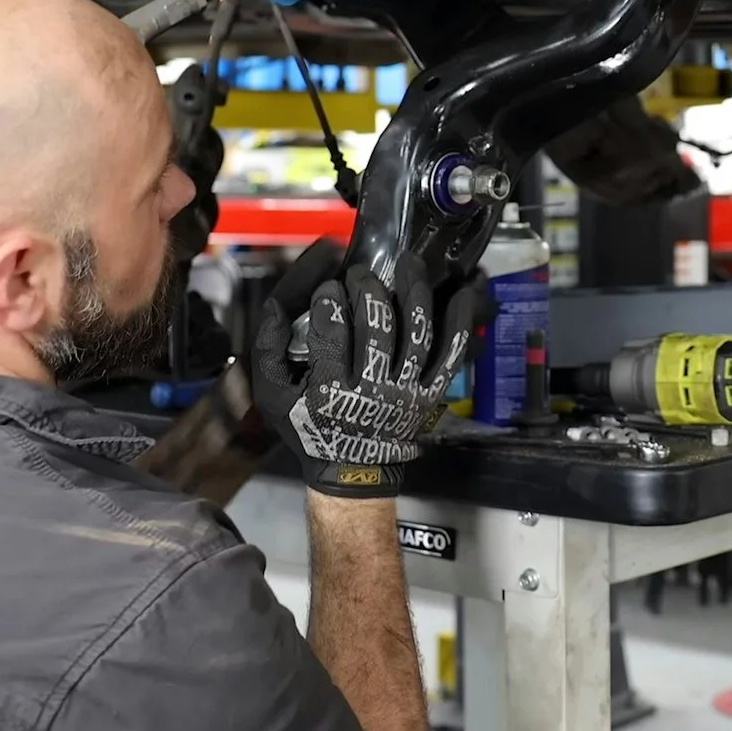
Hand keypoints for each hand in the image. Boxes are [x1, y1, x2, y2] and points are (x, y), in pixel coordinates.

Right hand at [251, 250, 473, 497]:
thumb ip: (269, 348)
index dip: (329, 300)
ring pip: (416, 332)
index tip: (328, 288)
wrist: (351, 467)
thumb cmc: (308, 426)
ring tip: (408, 263)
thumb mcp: (273, 394)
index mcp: (328, 393)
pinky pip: (450, 354)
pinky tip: (462, 292)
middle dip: (368, 288)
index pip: (331, 332)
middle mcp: (371, 392)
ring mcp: (406, 392)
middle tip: (360, 274)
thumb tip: (278, 303)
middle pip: (377, 326)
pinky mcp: (430, 393)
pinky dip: (459, 322)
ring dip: (414, 291)